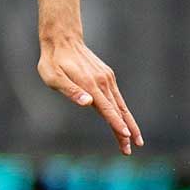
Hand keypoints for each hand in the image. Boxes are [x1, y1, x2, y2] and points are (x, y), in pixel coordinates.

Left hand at [38, 33, 142, 155]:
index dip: (116, 124)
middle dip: (126, 131)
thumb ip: (71, 91)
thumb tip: (87, 103)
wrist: (63, 39)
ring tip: (135, 140)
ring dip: (128, 123)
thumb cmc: (53, 61)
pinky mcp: (107, 76)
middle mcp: (102, 82)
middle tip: (130, 150)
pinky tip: (125, 120)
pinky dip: (123, 111)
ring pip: (120, 105)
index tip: (126, 137)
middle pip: (118, 111)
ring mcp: (106, 78)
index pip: (107, 109)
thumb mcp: (53, 77)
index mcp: (90, 84)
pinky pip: (117, 97)